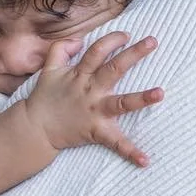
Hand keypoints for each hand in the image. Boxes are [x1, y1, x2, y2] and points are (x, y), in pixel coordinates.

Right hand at [22, 31, 163, 167]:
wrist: (35, 127)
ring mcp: (95, 111)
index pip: (97, 51)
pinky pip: (115, 143)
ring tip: (161, 93)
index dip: (111, 40)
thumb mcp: (48, 68)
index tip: (126, 35)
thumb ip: (60, 49)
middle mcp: (90, 90)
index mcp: (80, 74)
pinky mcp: (96, 131)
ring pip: (121, 103)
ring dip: (141, 99)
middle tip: (153, 41)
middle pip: (114, 69)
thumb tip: (78, 39)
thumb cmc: (45, 97)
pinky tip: (145, 160)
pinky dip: (130, 152)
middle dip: (134, 54)